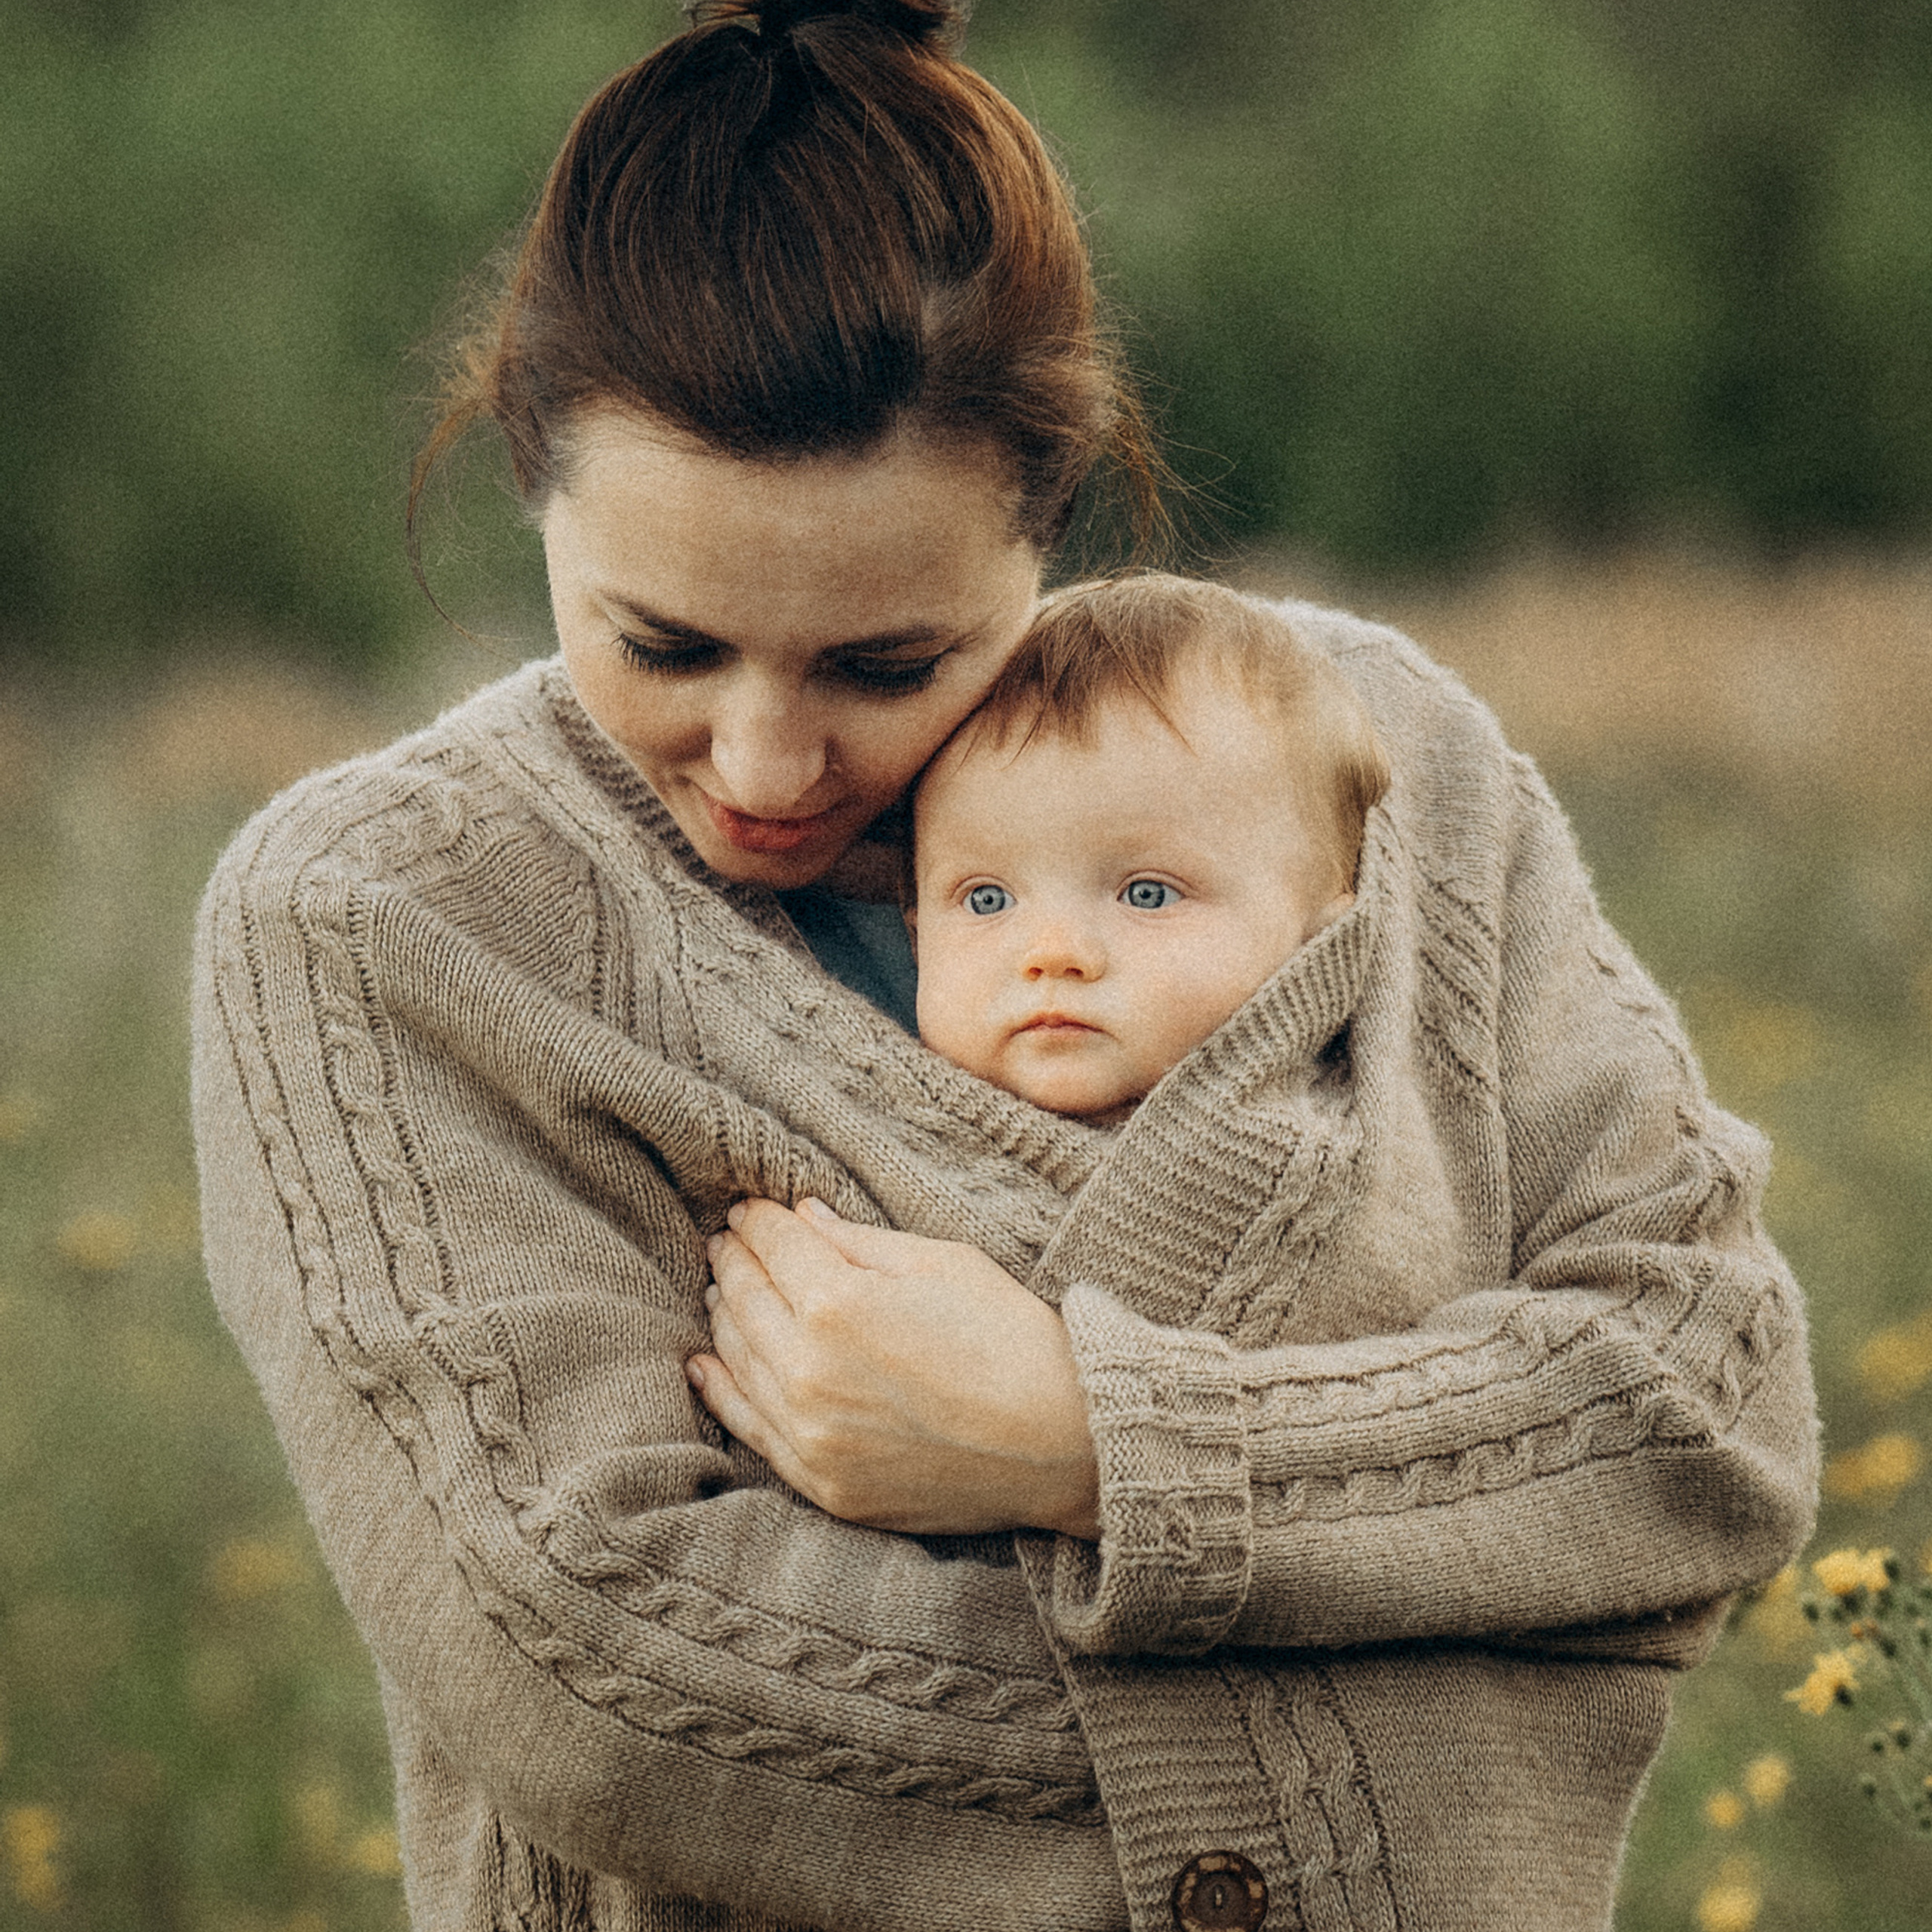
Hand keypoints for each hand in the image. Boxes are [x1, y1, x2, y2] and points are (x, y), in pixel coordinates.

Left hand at [686, 1198, 1099, 1537]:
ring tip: (720, 1290)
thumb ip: (859, 1242)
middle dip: (733, 1261)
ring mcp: (809, 1435)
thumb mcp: (942, 1262)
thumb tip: (802, 1218)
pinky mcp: (821, 1483)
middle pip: (744, 1299)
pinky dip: (720, 1390)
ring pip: (736, 1359)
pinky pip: (748, 1428)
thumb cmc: (1011, 1338)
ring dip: (723, 1316)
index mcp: (837, 1303)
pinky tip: (705, 1363)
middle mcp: (807, 1371)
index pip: (773, 1245)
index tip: (748, 1209)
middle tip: (727, 1242)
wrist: (1063, 1444)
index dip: (757, 1220)